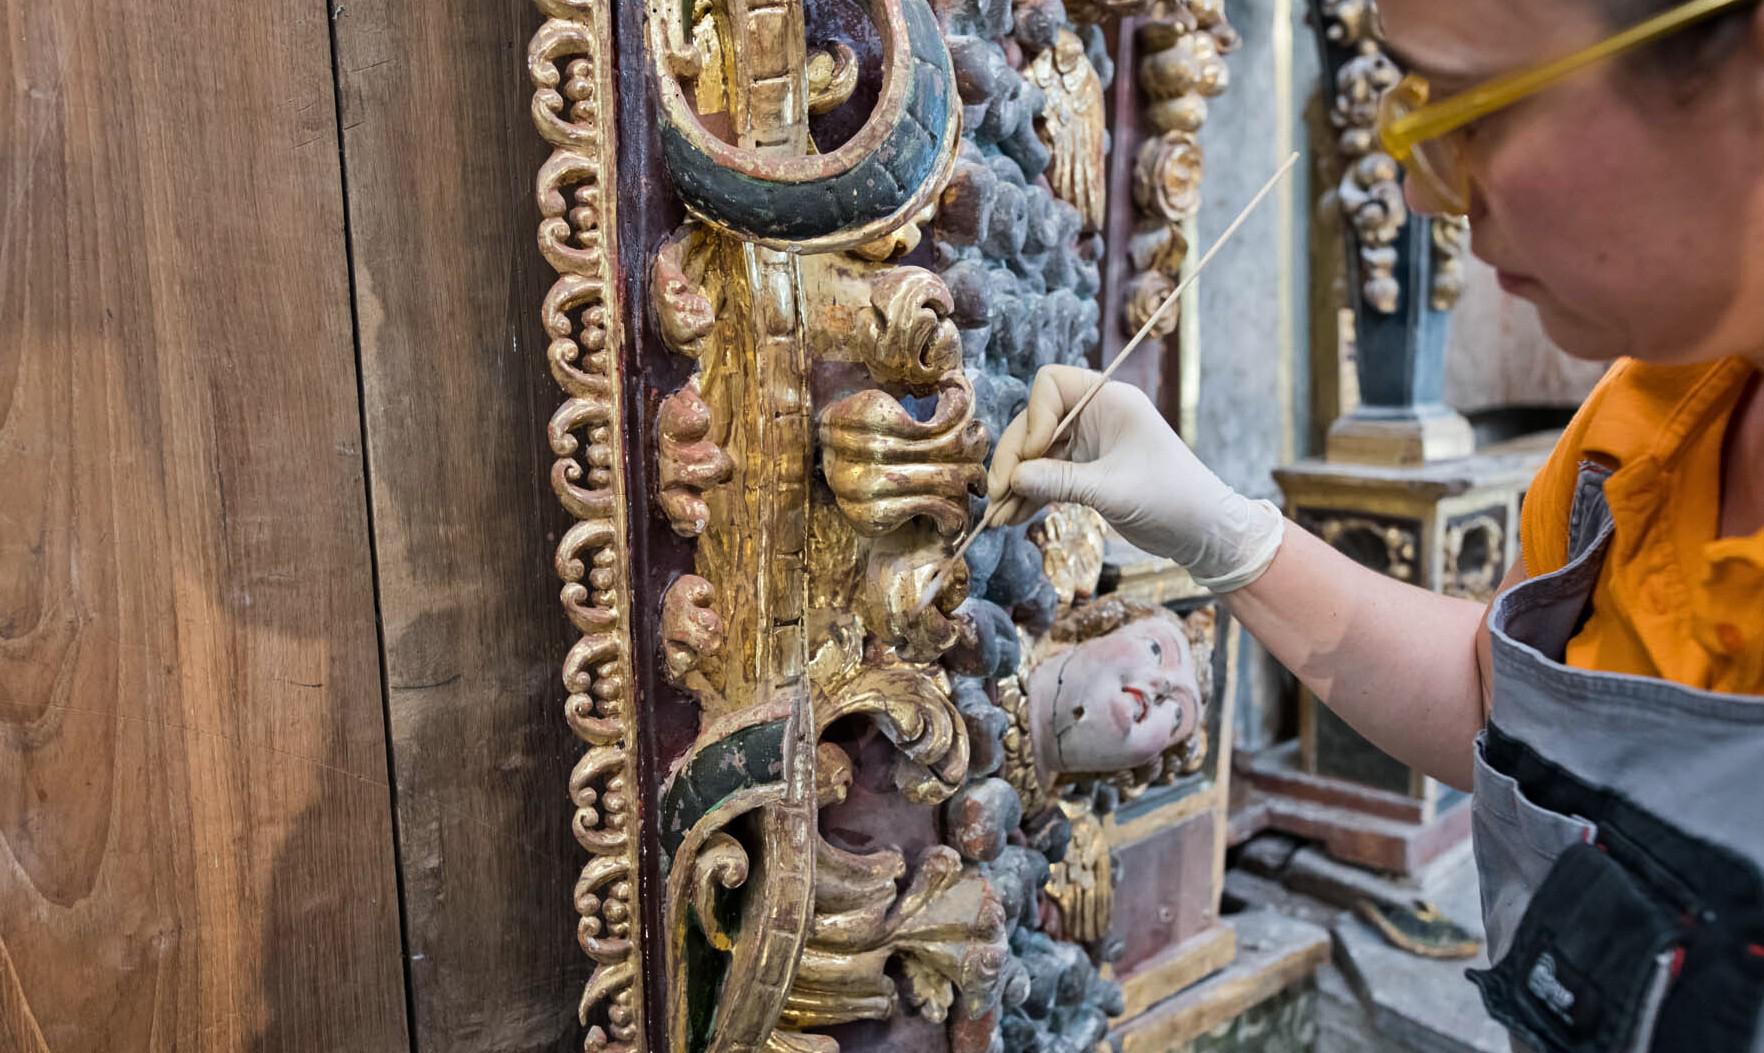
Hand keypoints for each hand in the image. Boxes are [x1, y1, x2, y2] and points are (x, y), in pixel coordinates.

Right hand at [987, 365, 1284, 592]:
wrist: (1203, 532)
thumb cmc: (1171, 499)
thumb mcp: (1112, 490)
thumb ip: (1060, 481)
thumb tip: (1012, 480)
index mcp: (1109, 400)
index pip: (1050, 385)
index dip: (1033, 419)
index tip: (1031, 458)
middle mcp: (1095, 415)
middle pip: (1035, 422)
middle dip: (1015, 460)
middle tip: (997, 496)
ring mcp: (1089, 443)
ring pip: (1036, 452)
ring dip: (1016, 483)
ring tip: (998, 518)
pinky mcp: (1086, 471)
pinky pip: (1047, 475)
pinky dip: (1030, 495)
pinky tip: (1013, 518)